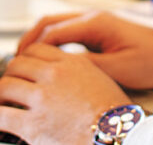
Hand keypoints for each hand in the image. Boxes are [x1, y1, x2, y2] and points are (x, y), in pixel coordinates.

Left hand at [0, 43, 129, 144]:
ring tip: (3, 104)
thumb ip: (75, 70)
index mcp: (71, 62)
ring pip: (4, 87)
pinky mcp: (32, 123)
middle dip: (11, 75)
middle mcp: (55, 75)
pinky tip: (2, 122)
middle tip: (10, 88)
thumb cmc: (111, 108)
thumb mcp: (97, 77)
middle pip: (17, 64)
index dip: (26, 58)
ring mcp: (42, 98)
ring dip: (1, 96)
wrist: (114, 131)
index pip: (36, 49)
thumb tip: (59, 74)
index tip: (23, 69)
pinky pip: (1, 115)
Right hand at [16, 10, 152, 89]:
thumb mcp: (117, 68)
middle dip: (29, 41)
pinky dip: (52, 43)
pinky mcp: (98, 30)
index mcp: (97, 23)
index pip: (53, 32)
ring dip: (39, 40)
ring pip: (57, 25)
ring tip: (26, 63)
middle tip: (15, 63)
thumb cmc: (150, 59)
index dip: (33, 49)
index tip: (20, 66)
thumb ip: (86, 66)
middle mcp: (93, 17)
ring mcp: (95, 22)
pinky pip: (67, 32)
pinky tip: (46, 60)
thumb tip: (57, 68)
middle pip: (50, 23)